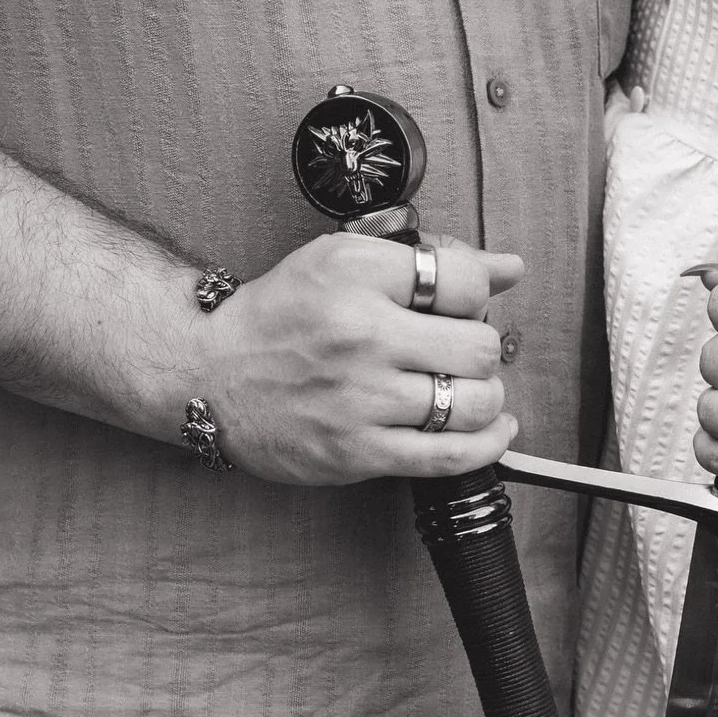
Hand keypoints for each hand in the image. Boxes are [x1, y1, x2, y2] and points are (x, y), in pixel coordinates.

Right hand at [192, 231, 522, 484]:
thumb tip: (509, 270)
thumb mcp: (343, 260)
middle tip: (461, 353)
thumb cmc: (281, 316)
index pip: (466, 281)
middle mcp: (360, 335)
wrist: (208, 373)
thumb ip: (427, 260)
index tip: (460, 307)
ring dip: (486, 399)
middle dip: (483, 350)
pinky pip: (450, 456)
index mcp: (356, 275)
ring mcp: (359, 399)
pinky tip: (492, 431)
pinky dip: (486, 446)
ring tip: (468, 391)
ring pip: (473, 403)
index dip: (477, 294)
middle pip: (479, 347)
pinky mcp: (356, 452)